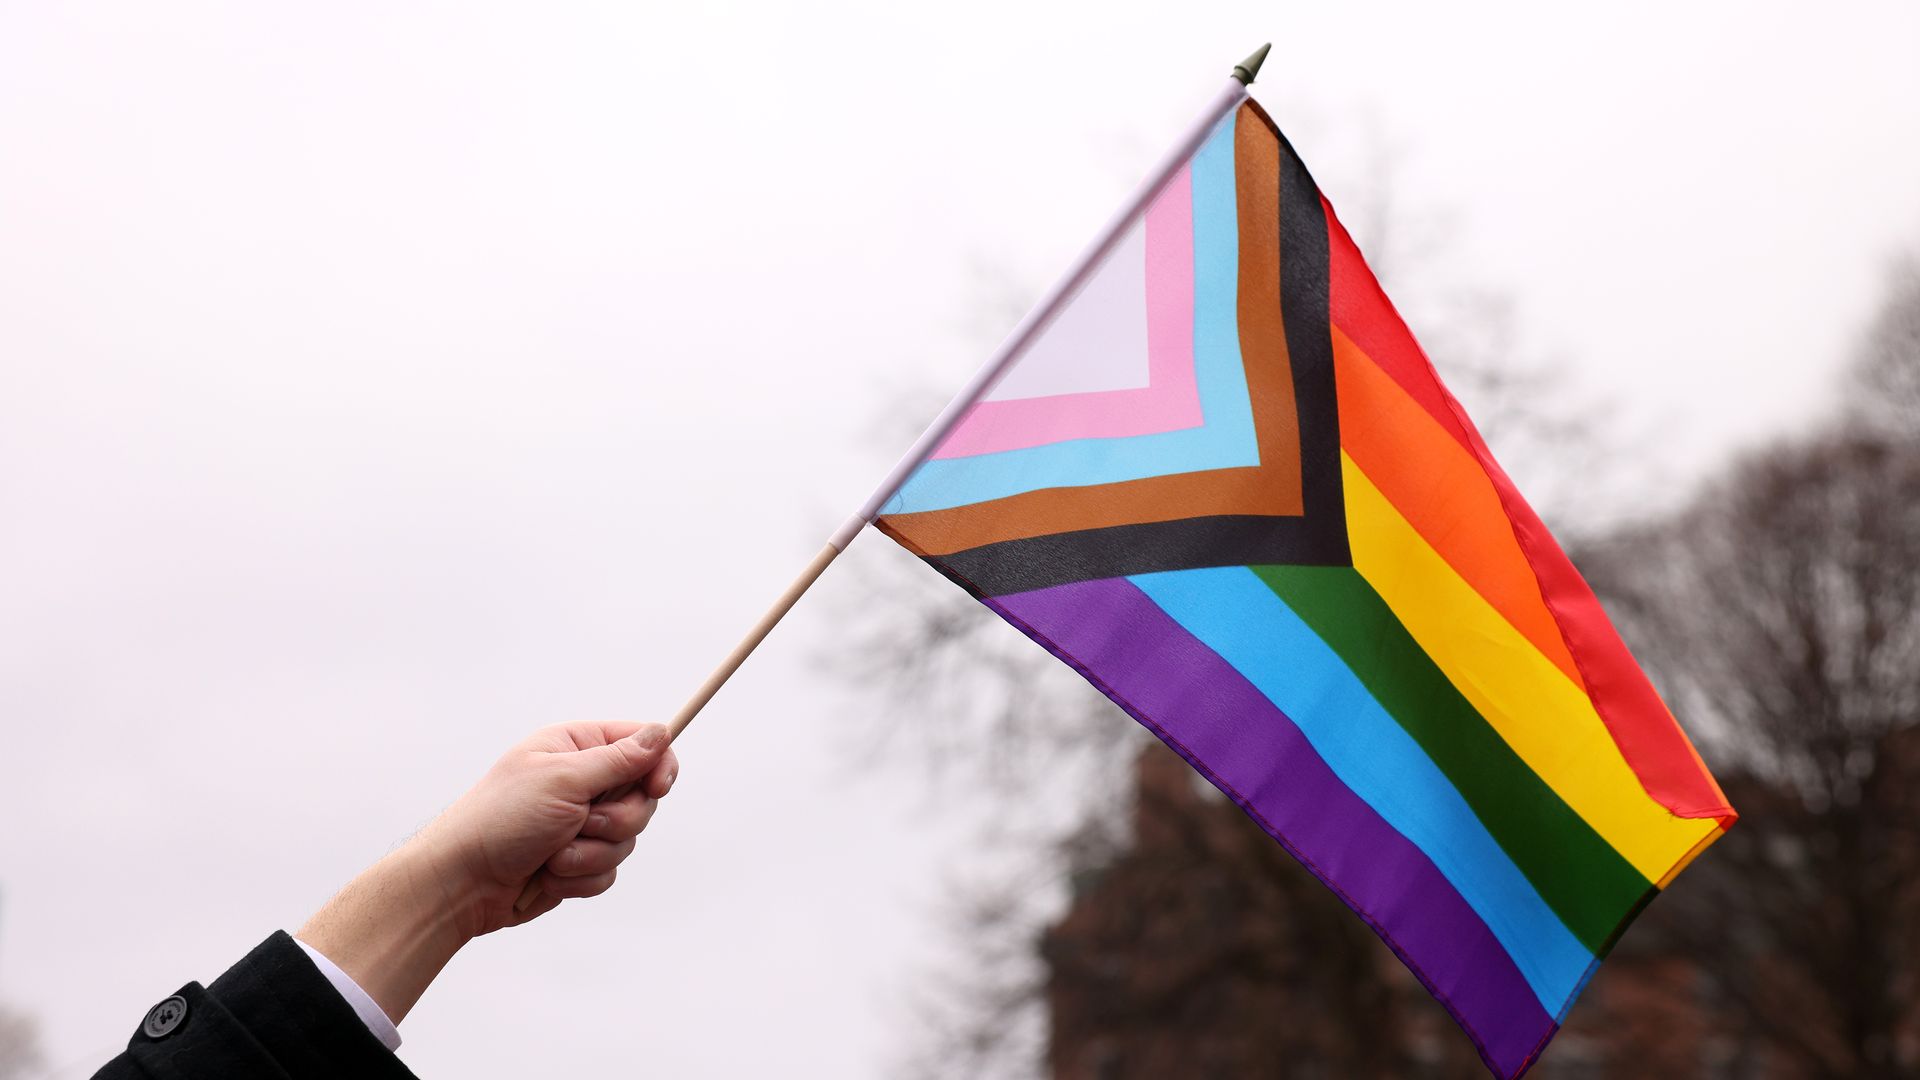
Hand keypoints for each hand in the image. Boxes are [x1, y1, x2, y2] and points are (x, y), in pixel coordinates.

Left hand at [297, 722, 679, 1024]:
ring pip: (627, 841)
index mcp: (576, 748)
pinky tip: (547, 875)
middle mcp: (582, 783)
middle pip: (642, 799)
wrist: (462, 882)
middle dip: (615, 821)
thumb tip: (661, 732)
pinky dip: (580, 878)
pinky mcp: (578, 863)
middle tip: (580, 823)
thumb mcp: (564, 779)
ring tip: (552, 854)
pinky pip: (609, 872)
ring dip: (591, 854)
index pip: (642, 746)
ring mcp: (580, 825)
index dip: (659, 765)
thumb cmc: (501, 819)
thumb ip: (619, 759)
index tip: (657, 787)